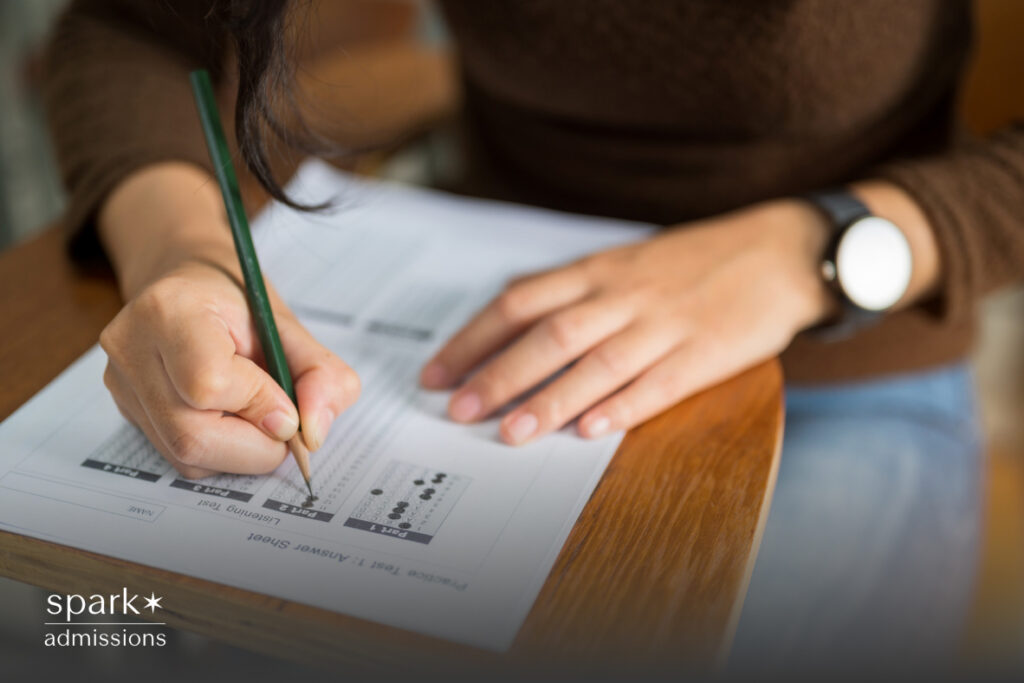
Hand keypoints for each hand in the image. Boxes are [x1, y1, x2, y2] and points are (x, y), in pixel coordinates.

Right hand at [100, 254, 359, 478]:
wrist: (189, 284)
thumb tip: (312, 435)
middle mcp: (132, 348)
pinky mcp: (125, 409)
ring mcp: (121, 383)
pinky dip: (219, 451)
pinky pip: (178, 457)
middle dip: (255, 446)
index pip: (208, 384)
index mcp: (171, 310)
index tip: (289, 407)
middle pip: (191, 436)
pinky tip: (230, 418)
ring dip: (239, 452)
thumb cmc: (239, 301)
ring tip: (256, 414)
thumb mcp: (290, 326)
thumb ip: (320, 375)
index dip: (259, 406)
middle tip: (283, 425)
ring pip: (185, 456)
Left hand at [420, 199, 834, 444]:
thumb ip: (575, 288)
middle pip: (549, 335)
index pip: (520, 302)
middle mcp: (625, 295)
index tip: (438, 372)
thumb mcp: (628, 259)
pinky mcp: (706, 352)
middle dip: (499, 375)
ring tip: (511, 432)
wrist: (781, 251)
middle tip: (458, 410)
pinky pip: (659, 383)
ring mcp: (666, 324)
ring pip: (597, 363)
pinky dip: (623, 407)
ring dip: (551, 400)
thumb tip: (514, 312)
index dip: (474, 338)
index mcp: (600, 271)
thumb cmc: (697, 260)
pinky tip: (590, 430)